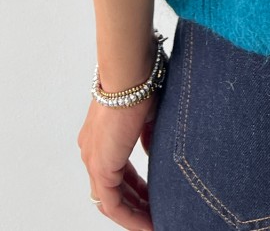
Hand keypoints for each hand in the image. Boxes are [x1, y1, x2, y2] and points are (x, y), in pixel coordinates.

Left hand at [77, 91, 159, 229]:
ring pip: (111, 200)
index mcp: (103, 136)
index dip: (136, 187)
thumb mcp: (148, 115)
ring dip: (134, 214)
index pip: (118, 172)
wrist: (131, 73)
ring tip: (154, 224)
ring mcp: (94, 159)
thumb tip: (153, 154)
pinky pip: (113, 203)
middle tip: (157, 215)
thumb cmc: (142, 83)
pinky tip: (148, 223)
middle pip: (114, 190)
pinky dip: (130, 216)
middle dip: (137, 205)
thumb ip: (148, 137)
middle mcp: (93, 150)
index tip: (154, 196)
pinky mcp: (101, 166)